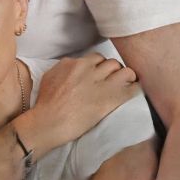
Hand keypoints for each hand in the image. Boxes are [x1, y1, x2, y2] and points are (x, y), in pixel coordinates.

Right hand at [14, 53, 138, 154]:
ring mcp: (101, 84)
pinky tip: (134, 93)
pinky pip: (132, 89)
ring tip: (127, 86)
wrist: (48, 122)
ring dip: (127, 79)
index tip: (102, 75)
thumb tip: (73, 67)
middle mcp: (89, 70)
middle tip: (115, 82)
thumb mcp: (49, 76)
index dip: (101, 67)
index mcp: (74, 64)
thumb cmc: (45, 104)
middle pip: (112, 63)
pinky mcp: (110, 99)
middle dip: (115, 72)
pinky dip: (135, 90)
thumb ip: (64, 68)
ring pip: (125, 72)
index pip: (96, 58)